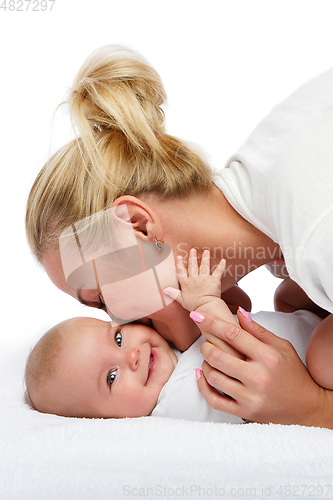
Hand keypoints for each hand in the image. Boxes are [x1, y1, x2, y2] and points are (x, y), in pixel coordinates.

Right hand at [163, 248, 225, 311]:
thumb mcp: (181, 300)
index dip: (179, 264)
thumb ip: (173, 293)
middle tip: (193, 249)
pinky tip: (223, 260)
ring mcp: (205, 279)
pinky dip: (221, 266)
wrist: (206, 308)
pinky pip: (218, 271)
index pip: (181, 271)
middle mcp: (195, 279)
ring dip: (205, 258)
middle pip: (193, 266)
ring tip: (206, 251)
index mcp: (186, 283)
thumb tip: (164, 289)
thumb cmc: (194, 305)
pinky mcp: (214, 280)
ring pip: (204, 266)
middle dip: (192, 257)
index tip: (179, 257)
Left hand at [195, 310, 326, 425]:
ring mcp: (250, 397)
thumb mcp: (282, 347)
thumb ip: (258, 330)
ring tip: (209, 358)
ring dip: (205, 363)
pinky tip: (202, 375)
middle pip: (217, 355)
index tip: (197, 315)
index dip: (211, 322)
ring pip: (213, 376)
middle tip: (206, 342)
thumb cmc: (294, 374)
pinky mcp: (244, 412)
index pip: (233, 334)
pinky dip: (202, 385)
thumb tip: (238, 312)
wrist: (307, 409)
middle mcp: (258, 377)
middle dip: (205, 345)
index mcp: (268, 356)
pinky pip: (214, 400)